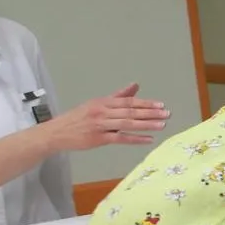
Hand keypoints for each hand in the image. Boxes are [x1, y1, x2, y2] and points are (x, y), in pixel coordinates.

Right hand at [44, 84, 168, 151]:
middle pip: (130, 111)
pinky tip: (149, 139)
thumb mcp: (97, 104)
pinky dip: (136, 139)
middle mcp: (102, 111)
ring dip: (146, 124)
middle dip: (150, 113)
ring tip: (162, 125)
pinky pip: (120, 138)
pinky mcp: (98, 138)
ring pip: (127, 123)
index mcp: (103, 102)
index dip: (146, 103)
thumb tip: (135, 85)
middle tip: (167, 114)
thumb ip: (118, 96)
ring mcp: (100, 125)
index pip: (128, 101)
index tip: (161, 105)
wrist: (57, 132)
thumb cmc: (79, 118)